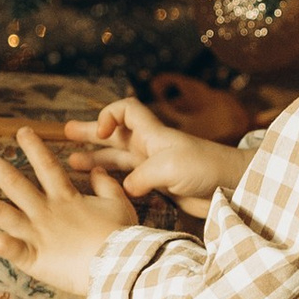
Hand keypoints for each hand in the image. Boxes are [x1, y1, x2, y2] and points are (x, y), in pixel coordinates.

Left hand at [0, 127, 141, 298]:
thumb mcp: (119, 206)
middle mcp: (47, 211)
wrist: (122, 267)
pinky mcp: (33, 258)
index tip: (20, 131)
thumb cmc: (124, 239)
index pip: (47, 166)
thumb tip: (96, 170)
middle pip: (14, 182)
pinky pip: (5, 248)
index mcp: (67, 198)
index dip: (33, 148)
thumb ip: (106, 186)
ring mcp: (37, 233)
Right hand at [62, 94, 236, 206]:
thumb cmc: (205, 168)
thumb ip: (141, 177)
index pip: (125, 109)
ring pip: (116, 159)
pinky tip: (97, 187)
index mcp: (152, 133)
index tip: (102, 131)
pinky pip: (126, 180)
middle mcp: (149, 147)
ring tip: (71, 162)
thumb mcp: (169, 167)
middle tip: (65, 132)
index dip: (108, 115)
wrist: (232, 188)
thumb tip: (124, 189)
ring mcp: (152, 167)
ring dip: (95, 159)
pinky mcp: (158, 186)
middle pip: (113, 134)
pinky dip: (111, 182)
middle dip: (90, 133)